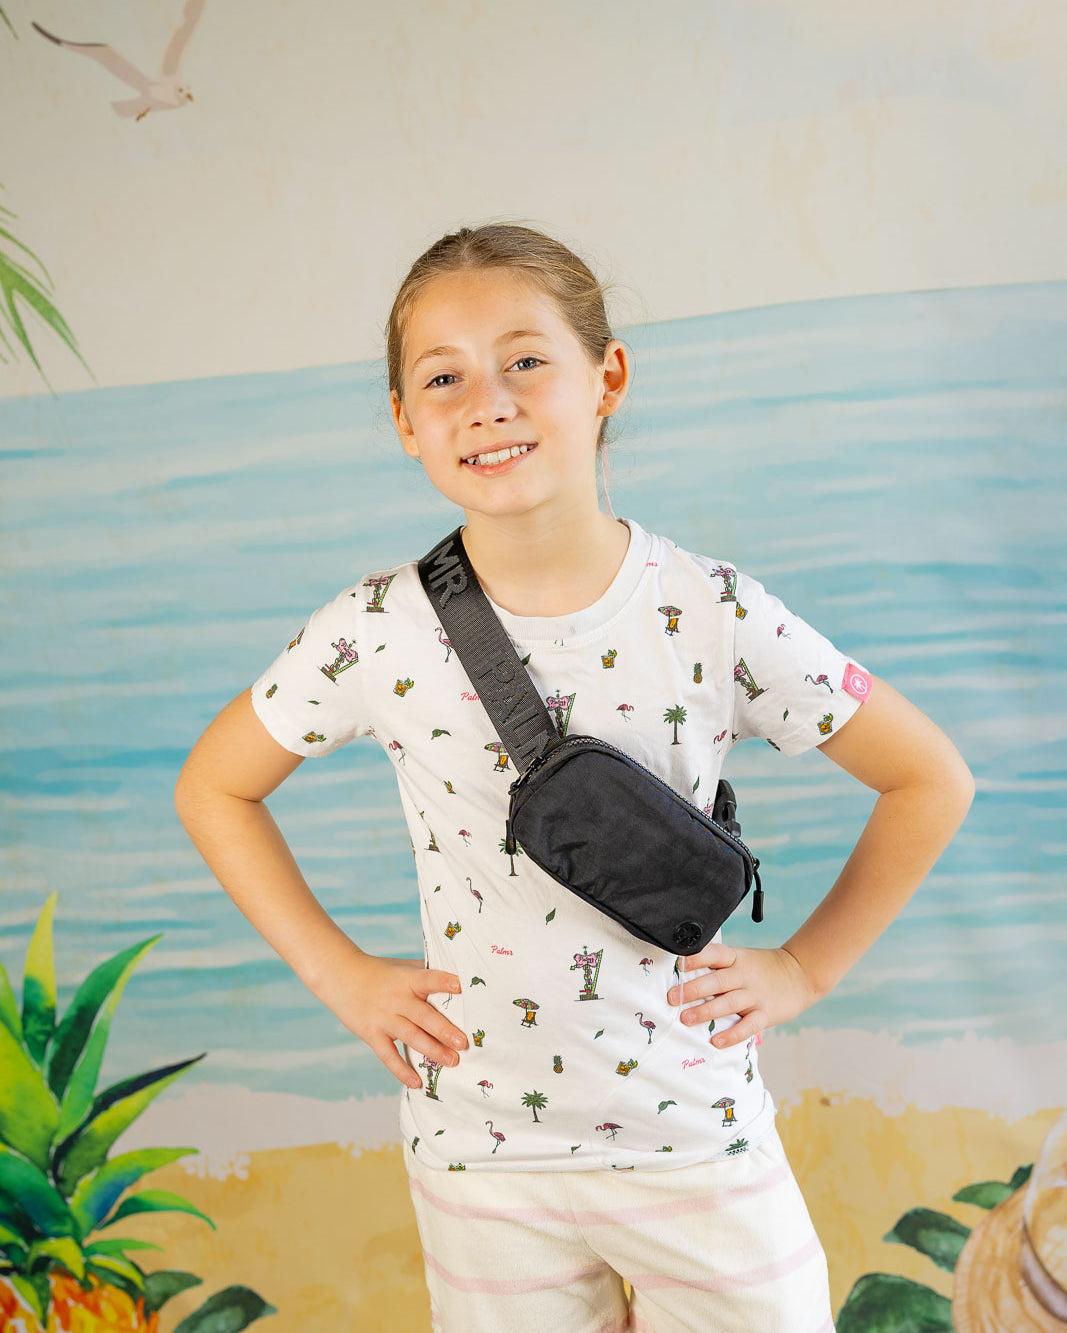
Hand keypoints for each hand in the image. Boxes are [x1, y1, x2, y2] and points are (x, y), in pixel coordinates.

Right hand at [320, 952, 467, 1088]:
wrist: (341, 976)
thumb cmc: (380, 972)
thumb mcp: (403, 967)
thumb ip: (426, 973)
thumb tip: (460, 978)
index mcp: (408, 979)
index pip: (429, 978)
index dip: (444, 981)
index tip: (461, 985)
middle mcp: (397, 999)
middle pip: (423, 1016)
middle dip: (444, 1030)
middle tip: (463, 1043)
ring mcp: (384, 1018)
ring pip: (411, 1036)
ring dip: (432, 1050)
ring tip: (452, 1061)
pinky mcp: (371, 1034)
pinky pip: (388, 1055)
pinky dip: (401, 1070)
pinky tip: (416, 1082)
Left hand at [667, 943, 819, 1048]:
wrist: (801, 974)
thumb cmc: (762, 968)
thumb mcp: (741, 958)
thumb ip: (719, 966)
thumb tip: (684, 973)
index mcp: (736, 958)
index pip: (715, 954)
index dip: (698, 958)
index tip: (680, 964)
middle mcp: (744, 975)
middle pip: (717, 981)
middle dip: (693, 989)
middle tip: (672, 998)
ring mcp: (755, 995)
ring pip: (728, 1003)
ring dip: (706, 1012)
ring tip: (686, 1019)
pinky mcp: (766, 1014)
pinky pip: (748, 1026)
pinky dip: (732, 1035)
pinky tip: (716, 1041)